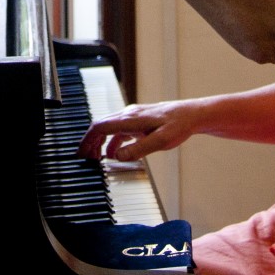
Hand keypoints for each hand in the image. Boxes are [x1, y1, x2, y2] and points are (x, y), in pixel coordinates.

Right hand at [77, 99, 203, 162]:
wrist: (192, 115)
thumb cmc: (179, 125)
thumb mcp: (160, 141)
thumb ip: (138, 149)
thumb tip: (117, 156)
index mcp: (130, 119)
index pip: (100, 127)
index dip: (88, 140)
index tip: (81, 154)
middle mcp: (128, 115)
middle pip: (100, 126)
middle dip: (90, 142)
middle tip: (84, 159)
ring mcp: (133, 117)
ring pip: (108, 128)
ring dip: (99, 142)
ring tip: (96, 158)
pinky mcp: (139, 121)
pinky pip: (119, 130)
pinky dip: (111, 141)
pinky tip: (114, 153)